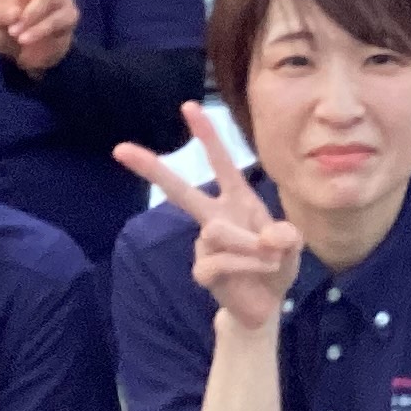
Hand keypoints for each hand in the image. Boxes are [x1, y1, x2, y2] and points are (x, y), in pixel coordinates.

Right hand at [116, 106, 306, 332]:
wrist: (267, 305)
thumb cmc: (275, 264)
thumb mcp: (291, 246)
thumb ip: (286, 236)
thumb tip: (270, 237)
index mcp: (237, 200)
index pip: (221, 162)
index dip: (207, 134)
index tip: (189, 106)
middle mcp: (215, 217)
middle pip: (180, 190)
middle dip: (151, 168)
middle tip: (120, 149)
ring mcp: (205, 244)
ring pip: (217, 231)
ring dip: (251, 245)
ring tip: (269, 258)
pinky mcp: (202, 270)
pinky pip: (219, 261)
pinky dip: (247, 266)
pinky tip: (259, 273)